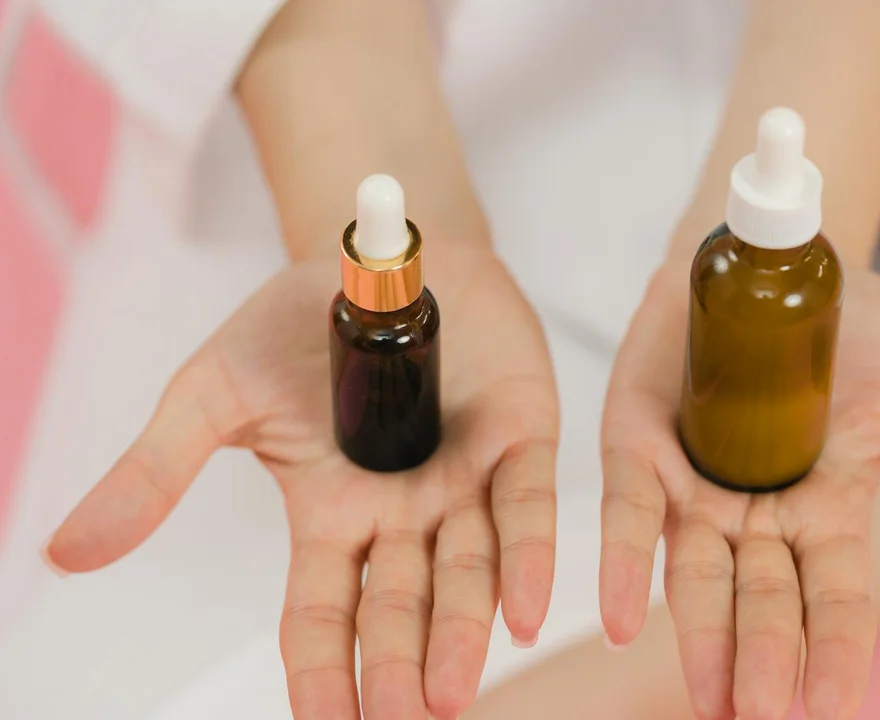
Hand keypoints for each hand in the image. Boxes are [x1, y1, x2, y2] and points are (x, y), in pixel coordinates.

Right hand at [44, 245, 558, 719]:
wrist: (372, 257)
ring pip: (467, 572)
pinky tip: (528, 613)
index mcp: (330, 515)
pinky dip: (530, 559)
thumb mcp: (214, 395)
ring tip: (451, 694)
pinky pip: (529, 507)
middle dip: (397, 667)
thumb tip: (65, 554)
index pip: (323, 614)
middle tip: (403, 719)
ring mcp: (464, 481)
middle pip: (399, 606)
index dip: (324, 673)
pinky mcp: (520, 439)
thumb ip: (156, 472)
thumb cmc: (295, 326)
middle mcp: (402, 513)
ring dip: (463, 634)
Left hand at [598, 260, 879, 719]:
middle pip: (763, 601)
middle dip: (763, 661)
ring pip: (696, 577)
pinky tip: (618, 621)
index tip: (832, 710)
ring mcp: (696, 483)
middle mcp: (759, 514)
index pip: (837, 599)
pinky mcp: (640, 445)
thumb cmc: (865, 325)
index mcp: (831, 511)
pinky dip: (623, 566)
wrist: (785, 256)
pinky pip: (630, 514)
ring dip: (702, 640)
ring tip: (712, 702)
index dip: (836, 653)